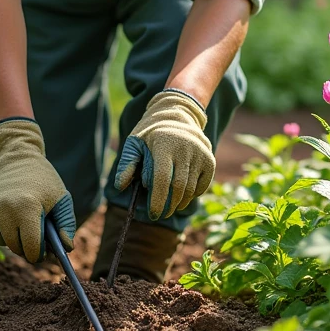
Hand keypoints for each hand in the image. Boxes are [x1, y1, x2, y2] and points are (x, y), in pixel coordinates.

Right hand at [0, 118, 75, 262]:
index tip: (45, 251)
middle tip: (35, 236)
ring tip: (22, 220)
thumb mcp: (61, 198)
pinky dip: (0, 231)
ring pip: (2, 242)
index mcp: (27, 206)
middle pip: (16, 248)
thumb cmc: (43, 180)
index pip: (31, 248)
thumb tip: (67, 248)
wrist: (15, 158)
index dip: (40, 253)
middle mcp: (4, 209)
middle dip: (27, 246)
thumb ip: (67, 224)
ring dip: (13, 238)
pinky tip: (9, 216)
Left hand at [115, 90, 214, 219]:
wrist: (177, 115)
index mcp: (164, 143)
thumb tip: (120, 186)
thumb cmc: (151, 134)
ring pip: (191, 189)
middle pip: (178, 187)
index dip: (158, 200)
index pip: (162, 179)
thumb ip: (127, 164)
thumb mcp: (134, 143)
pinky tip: (182, 196)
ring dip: (180, 203)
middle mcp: (185, 147)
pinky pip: (202, 186)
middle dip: (168, 206)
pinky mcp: (210, 160)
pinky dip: (192, 196)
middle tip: (160, 214)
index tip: (153, 214)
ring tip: (170, 207)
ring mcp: (200, 153)